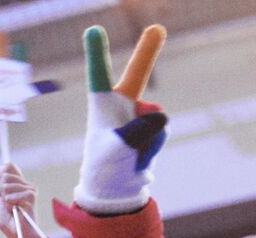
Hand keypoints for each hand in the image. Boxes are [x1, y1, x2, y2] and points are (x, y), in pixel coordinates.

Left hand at [0, 163, 49, 237]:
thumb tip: (3, 167)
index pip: (9, 167)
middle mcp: (25, 185)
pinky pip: (15, 193)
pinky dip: (11, 203)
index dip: (1, 173)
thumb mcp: (1, 206)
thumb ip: (1, 188)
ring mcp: (29, 190)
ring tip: (12, 210)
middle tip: (6, 205)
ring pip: (7, 185)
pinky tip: (15, 210)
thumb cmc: (12, 226)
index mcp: (17, 186)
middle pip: (5, 175)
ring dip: (5, 200)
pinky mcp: (32, 196)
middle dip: (0, 191)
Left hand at [73, 25, 167, 215]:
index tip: (93, 30)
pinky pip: (162, 131)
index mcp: (101, 106)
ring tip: (129, 156)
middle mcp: (120, 105)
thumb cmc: (104, 168)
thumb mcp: (117, 151)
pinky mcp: (151, 128)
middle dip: (147, 52)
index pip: (99, 75)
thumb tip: (160, 115)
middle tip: (157, 29)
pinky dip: (153, 148)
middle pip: (136, 74)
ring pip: (156, 117)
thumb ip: (137, 131)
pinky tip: (138, 157)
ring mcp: (137, 116)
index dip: (97, 53)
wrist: (114, 191)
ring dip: (147, 140)